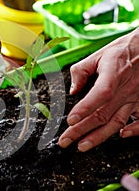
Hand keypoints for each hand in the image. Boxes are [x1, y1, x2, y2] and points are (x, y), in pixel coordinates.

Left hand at [59, 27, 138, 151]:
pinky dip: (133, 131)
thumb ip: (81, 71)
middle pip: (102, 114)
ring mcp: (136, 98)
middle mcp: (125, 89)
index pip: (100, 94)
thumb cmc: (122, 51)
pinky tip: (120, 136)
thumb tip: (73, 90)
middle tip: (65, 141)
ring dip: (98, 136)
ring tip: (82, 146)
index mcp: (113, 74)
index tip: (70, 120)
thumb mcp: (98, 54)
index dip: (85, 108)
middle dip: (80, 130)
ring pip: (116, 122)